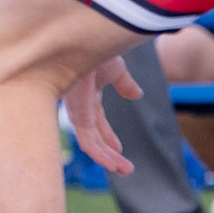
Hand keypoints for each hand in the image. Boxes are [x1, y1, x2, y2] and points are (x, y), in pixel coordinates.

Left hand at [61, 55, 142, 174]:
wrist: (84, 41)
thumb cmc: (96, 48)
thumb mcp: (116, 69)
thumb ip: (125, 84)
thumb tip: (137, 95)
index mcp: (87, 94)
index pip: (96, 121)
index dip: (108, 135)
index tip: (119, 148)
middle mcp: (79, 105)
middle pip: (93, 135)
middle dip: (108, 151)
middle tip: (124, 166)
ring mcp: (76, 111)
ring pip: (90, 143)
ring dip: (108, 158)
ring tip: (125, 170)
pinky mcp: (77, 115)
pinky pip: (87, 142)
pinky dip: (101, 155)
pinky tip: (114, 164)